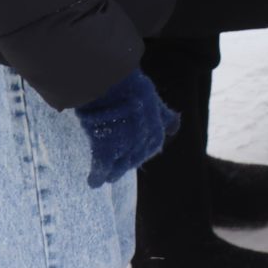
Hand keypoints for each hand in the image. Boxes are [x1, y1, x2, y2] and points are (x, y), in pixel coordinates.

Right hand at [75, 68, 179, 188]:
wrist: (113, 85)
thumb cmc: (133, 88)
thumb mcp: (154, 101)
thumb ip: (164, 116)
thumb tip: (174, 128)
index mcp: (156, 136)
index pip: (148, 149)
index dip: (139, 150)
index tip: (131, 151)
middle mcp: (142, 147)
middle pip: (132, 161)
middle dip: (125, 163)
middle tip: (115, 166)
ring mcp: (123, 151)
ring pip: (117, 169)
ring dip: (112, 173)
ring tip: (106, 176)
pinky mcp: (105, 153)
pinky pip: (101, 171)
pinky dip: (96, 177)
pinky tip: (93, 182)